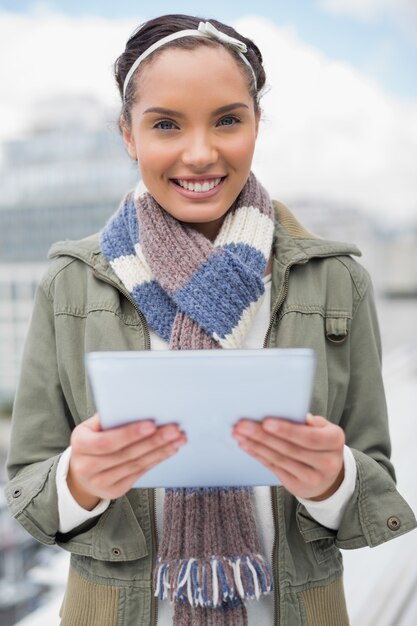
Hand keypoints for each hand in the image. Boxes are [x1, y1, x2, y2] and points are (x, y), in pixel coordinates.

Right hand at [67, 414, 185, 508]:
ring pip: (136, 465)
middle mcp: (87, 466)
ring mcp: (100, 482)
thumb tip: (135, 405)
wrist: (80, 473)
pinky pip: (139, 473)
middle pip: (126, 454)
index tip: (152, 424)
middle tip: (174, 430)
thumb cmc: (91, 440)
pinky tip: (169, 450)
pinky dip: (156, 460)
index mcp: (80, 444)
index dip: (130, 434)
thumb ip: (108, 417)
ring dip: (160, 451)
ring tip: (178, 439)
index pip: (107, 441)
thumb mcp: (91, 426)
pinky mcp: (114, 491)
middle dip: (153, 441)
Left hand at [232, 414, 344, 500]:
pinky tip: (246, 445)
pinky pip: (274, 468)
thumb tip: (288, 410)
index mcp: (334, 441)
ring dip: (255, 445)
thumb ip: (308, 422)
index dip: (287, 430)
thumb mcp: (323, 429)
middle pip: (290, 448)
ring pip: (279, 459)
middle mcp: (327, 462)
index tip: (266, 422)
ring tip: (239, 433)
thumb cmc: (321, 443)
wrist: (330, 476)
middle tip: (242, 425)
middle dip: (263, 436)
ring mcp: (312, 478)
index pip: (310, 437)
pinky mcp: (298, 486)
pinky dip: (258, 455)